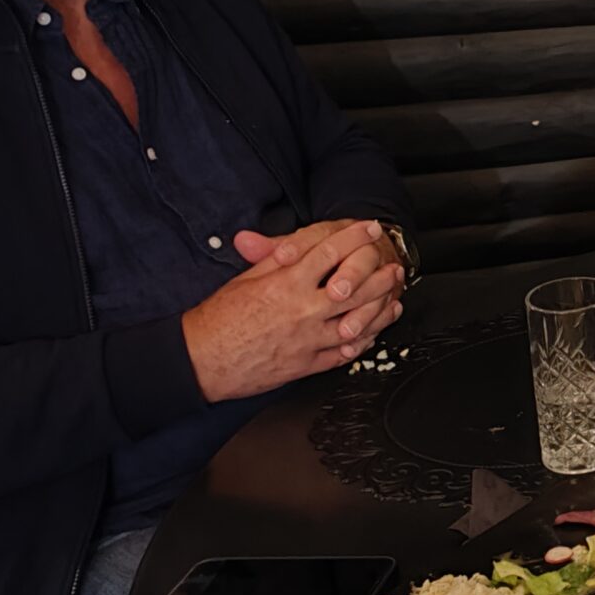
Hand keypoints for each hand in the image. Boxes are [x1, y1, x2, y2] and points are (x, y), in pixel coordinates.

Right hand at [184, 221, 405, 401]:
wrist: (201, 361)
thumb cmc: (217, 320)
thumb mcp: (245, 279)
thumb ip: (274, 260)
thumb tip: (292, 242)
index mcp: (286, 284)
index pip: (330, 253)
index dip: (355, 238)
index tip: (371, 229)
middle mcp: (302, 311)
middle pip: (354, 287)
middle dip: (378, 274)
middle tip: (393, 265)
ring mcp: (308, 340)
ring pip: (357, 322)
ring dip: (379, 309)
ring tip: (392, 297)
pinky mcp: (306, 365)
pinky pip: (343, 354)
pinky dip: (362, 342)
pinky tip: (372, 332)